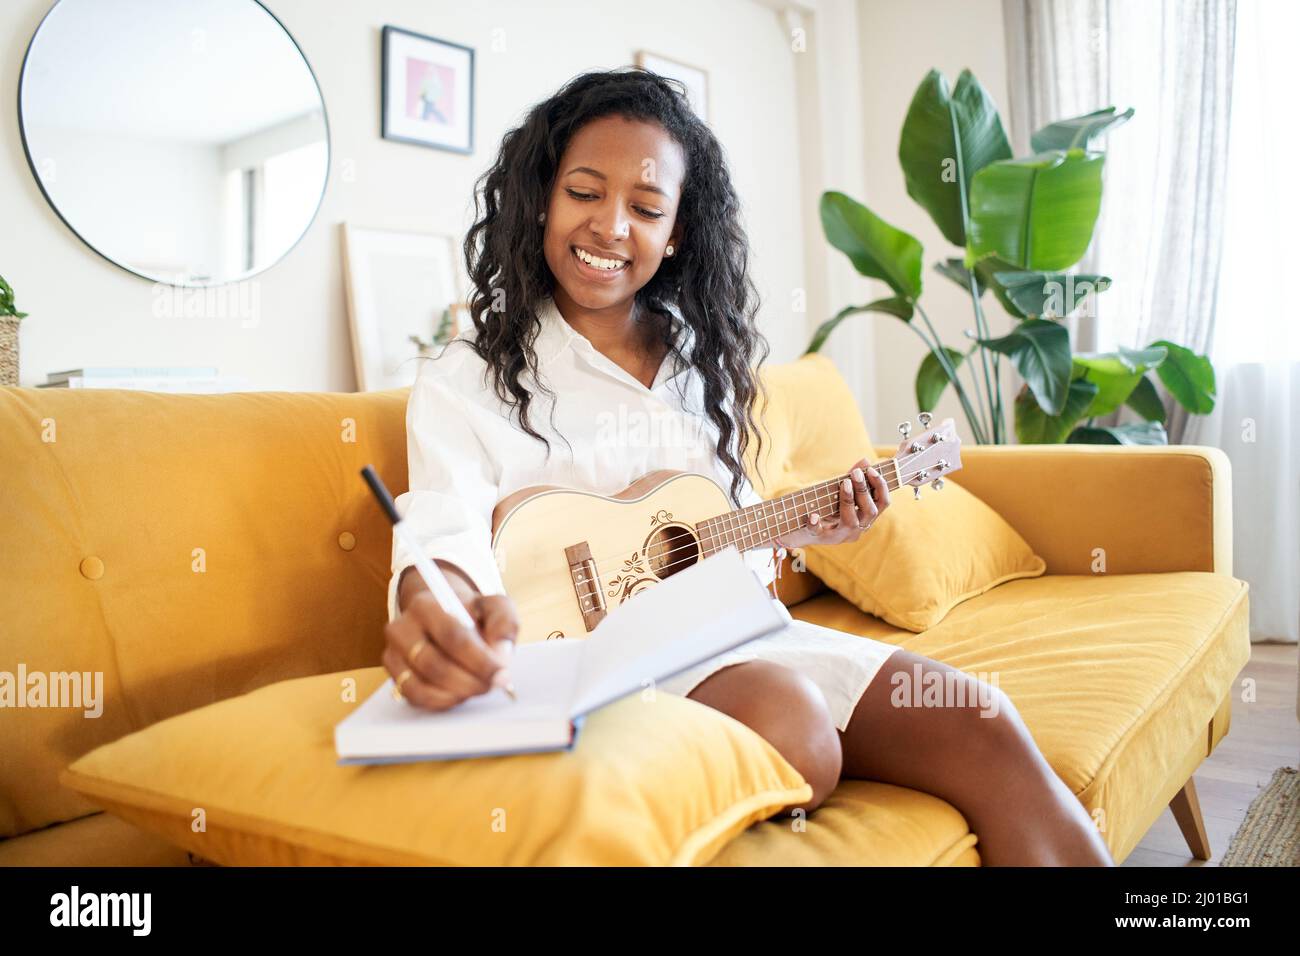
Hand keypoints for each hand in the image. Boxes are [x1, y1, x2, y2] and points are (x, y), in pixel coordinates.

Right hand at [383, 591, 518, 710]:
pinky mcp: (394, 675)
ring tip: (479, 688)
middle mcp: (401, 628)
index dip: (478, 659)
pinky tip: (460, 695)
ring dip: (455, 693)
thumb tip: (500, 655)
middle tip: (493, 685)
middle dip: (468, 681)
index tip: (501, 673)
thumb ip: (504, 624)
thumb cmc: (473, 614)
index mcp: (425, 605)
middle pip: (433, 664)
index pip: (451, 636)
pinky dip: (440, 702)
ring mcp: (393, 653)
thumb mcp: (495, 607)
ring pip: (420, 684)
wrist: (447, 616)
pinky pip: (414, 696)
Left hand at [774, 458, 890, 548]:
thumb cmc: (824, 508)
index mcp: (864, 517)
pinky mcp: (819, 538)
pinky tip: (813, 515)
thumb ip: (852, 478)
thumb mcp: (839, 493)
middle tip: (856, 473)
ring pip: (851, 522)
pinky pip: (818, 532)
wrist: (799, 530)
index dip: (881, 486)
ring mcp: (838, 536)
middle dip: (864, 490)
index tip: (871, 470)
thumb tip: (866, 460)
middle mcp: (856, 529)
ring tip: (843, 483)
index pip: (883, 503)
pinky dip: (816, 523)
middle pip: (870, 512)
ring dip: (849, 501)